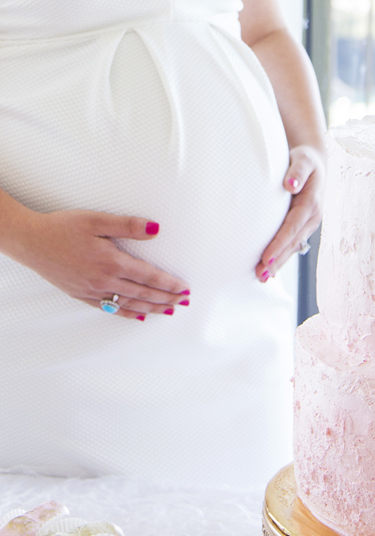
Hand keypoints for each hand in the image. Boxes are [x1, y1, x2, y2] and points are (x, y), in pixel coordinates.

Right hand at [10, 209, 189, 320]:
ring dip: (151, 308)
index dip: (168, 284)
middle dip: (165, 299)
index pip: (148, 276)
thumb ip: (128, 225)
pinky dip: (127, 313)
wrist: (31, 241)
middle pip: (143, 293)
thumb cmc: (62, 227)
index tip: (183, 288)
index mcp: (111, 261)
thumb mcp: (96, 220)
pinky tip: (139, 315)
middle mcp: (104, 280)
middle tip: (183, 302)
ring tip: (168, 311)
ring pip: (129, 304)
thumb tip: (155, 229)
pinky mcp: (81, 294)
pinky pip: (110, 308)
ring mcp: (92, 290)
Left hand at [255, 145, 324, 281]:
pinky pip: (292, 243)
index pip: (292, 227)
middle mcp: (312, 217)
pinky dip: (281, 256)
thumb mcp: (303, 160)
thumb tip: (290, 185)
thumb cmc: (304, 160)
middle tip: (261, 275)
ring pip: (293, 246)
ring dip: (278, 262)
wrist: (314, 162)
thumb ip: (297, 171)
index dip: (280, 243)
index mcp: (311, 203)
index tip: (266, 257)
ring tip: (262, 277)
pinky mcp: (302, 226)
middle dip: (277, 260)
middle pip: (292, 242)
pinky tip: (269, 267)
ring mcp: (308, 224)